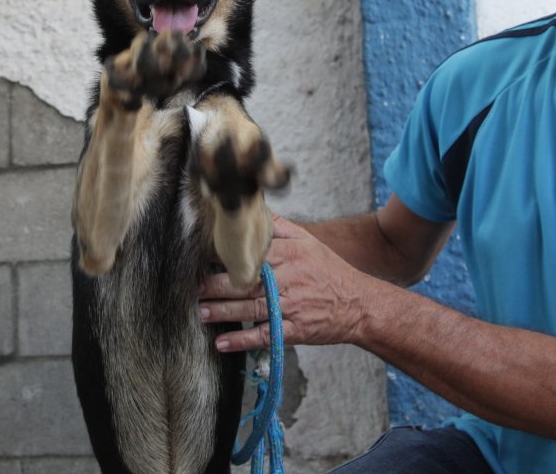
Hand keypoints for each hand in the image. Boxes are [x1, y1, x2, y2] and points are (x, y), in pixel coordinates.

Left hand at [199, 215, 370, 351]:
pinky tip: (222, 344)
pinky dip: (242, 341)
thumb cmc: (330, 271)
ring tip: (201, 311)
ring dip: (223, 312)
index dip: (227, 255)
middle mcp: (288, 279)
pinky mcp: (294, 330)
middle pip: (246, 281)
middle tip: (196, 287)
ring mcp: (290, 306)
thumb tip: (256, 211)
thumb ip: (280, 228)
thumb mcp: (308, 242)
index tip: (204, 255)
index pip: (252, 252)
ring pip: (250, 308)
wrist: (359, 304)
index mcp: (289, 255)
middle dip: (217, 285)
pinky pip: (264, 336)